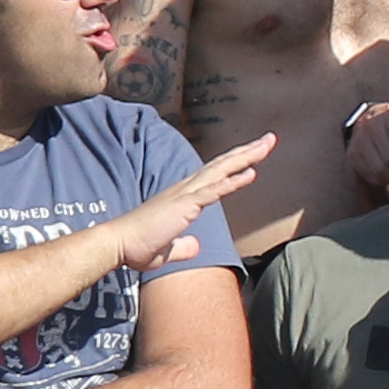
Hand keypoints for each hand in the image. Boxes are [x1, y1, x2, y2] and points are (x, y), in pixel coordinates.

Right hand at [112, 134, 272, 270]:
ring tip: (267, 144)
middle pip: (222, 165)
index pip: (214, 175)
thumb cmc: (138, 247)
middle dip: (247, 152)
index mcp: (183, 197)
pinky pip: (214, 191)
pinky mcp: (185, 206)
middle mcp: (185, 190)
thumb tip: (195, 245)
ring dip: (246, 157)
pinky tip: (251, 172)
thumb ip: (183, 246)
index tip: (256, 155)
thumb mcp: (167, 249)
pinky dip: (233, 181)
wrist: (118, 245)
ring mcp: (185, 195)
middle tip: (269, 139)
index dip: (235, 163)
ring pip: (221, 171)